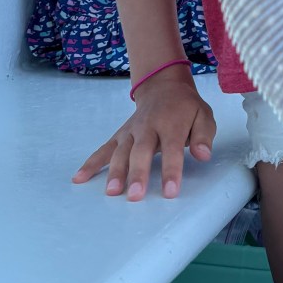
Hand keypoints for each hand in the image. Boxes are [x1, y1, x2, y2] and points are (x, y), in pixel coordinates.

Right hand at [73, 68, 215, 200]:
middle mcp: (148, 127)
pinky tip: (79, 178)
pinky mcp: (119, 135)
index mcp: (171, 123)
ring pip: (121, 151)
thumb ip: (204, 135)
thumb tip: (203, 155)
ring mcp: (131, 131)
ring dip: (115, 171)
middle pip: (141, 151)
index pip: (171, 148)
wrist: (163, 87)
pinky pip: (103, 149)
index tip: (170, 192)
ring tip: (111, 192)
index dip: (171, 170)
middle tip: (135, 196)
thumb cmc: (185, 108)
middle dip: (137, 173)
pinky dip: (91, 163)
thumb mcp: (203, 115)